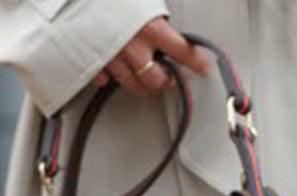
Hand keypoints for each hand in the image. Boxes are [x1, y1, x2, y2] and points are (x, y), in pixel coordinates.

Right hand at [93, 18, 212, 95]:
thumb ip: (153, 10)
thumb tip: (163, 18)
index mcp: (150, 27)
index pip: (182, 50)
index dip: (195, 61)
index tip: (203, 68)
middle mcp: (134, 48)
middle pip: (156, 78)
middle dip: (165, 80)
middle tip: (170, 77)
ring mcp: (113, 58)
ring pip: (133, 84)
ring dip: (142, 85)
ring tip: (147, 81)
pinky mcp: (93, 63)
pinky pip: (105, 79)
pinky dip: (110, 78)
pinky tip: (112, 73)